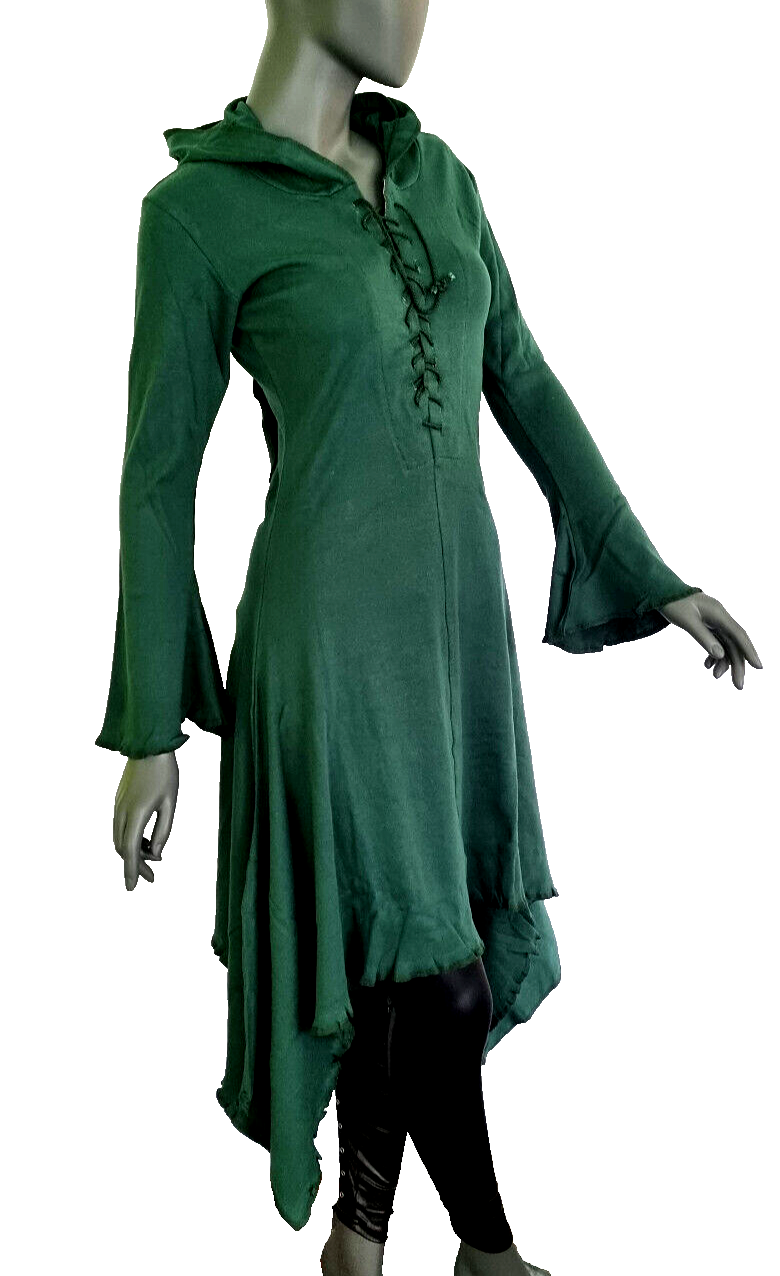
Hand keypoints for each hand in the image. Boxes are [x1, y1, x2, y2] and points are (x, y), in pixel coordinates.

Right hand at [113, 752, 178, 890]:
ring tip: (154, 859)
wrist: (148, 745)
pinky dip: (131, 840)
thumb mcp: (170, 803)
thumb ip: (164, 831)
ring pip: (119, 839)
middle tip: (153, 878)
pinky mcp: (119, 801)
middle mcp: (121, 812)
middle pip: (123, 848)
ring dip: (134, 853)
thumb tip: (156, 855)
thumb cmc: (165, 773)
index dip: (131, 871)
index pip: (129, 850)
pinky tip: (147, 842)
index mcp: (136, 813)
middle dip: (136, 865)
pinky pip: (121, 828)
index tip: (132, 889)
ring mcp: (117, 806)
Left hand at [658, 591, 762, 689]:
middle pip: (735, 643)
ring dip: (724, 662)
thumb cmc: (672, 603)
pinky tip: (707, 665)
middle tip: (738, 687)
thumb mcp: (686, 621)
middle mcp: (720, 617)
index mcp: (718, 613)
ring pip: (727, 645)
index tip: (758, 667)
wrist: (661, 591)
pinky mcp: (708, 625)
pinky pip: (717, 643)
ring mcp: (715, 621)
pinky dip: (714, 655)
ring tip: (715, 676)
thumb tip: (721, 655)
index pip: (739, 634)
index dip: (749, 651)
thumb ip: (703, 637)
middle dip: (738, 665)